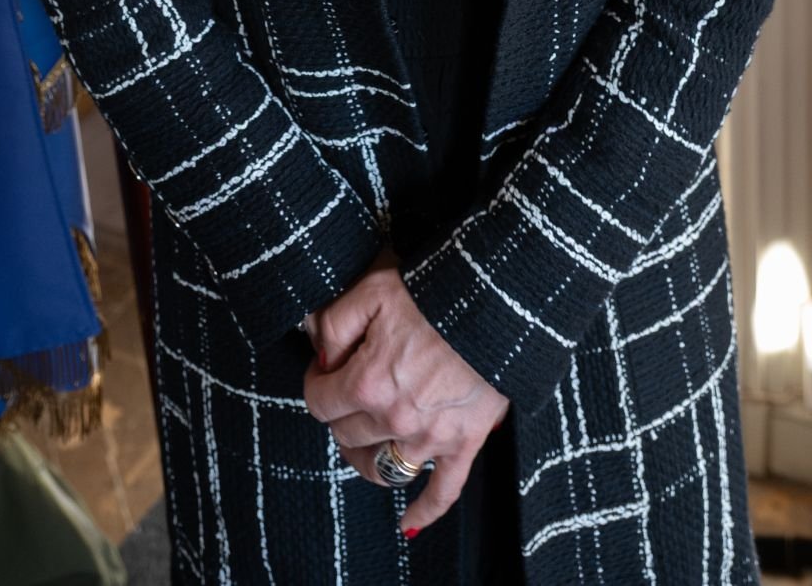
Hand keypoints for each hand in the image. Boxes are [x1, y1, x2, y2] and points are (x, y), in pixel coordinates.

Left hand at [303, 246, 509, 536]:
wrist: (495, 300)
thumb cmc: (432, 290)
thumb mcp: (372, 289)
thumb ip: (334, 321)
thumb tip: (316, 348)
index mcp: (367, 382)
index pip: (319, 403)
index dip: (316, 383)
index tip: (325, 367)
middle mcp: (394, 418)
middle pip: (346, 435)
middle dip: (340, 414)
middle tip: (348, 390)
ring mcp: (430, 437)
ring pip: (381, 468)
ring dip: (365, 458)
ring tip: (363, 441)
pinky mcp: (463, 444)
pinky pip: (442, 492)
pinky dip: (424, 511)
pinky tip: (407, 524)